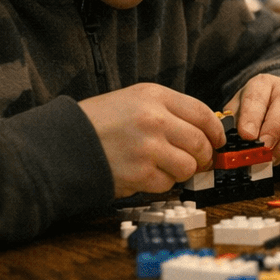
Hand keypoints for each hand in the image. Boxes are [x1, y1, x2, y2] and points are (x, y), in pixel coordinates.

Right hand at [79, 83, 225, 195]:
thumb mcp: (134, 100)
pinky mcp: (138, 173)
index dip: (216, 131)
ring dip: (181, 171)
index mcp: (154, 96)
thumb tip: (204, 131)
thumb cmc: (98, 122)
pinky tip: (145, 175)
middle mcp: (154, 119)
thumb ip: (169, 111)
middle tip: (197, 161)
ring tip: (165, 167)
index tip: (217, 141)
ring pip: (188, 166)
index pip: (203, 113)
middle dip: (203, 156)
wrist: (61, 143)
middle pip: (200, 143)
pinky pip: (168, 183)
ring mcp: (147, 147)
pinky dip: (161, 183)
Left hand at [222, 74, 279, 169]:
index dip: (252, 116)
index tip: (246, 135)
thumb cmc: (252, 112)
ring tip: (270, 161)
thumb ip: (231, 125)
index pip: (259, 96)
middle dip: (274, 132)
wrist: (276, 106)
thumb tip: (226, 145)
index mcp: (264, 85)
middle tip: (262, 151)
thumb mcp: (236, 111)